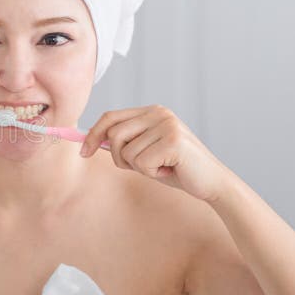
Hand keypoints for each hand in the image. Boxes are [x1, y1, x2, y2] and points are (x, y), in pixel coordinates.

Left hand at [80, 105, 232, 202]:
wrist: (211, 182)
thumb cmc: (175, 169)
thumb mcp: (144, 152)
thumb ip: (123, 143)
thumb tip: (91, 141)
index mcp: (151, 111)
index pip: (110, 116)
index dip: (93, 134)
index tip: (83, 152)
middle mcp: (159, 113)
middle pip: (114, 133)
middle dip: (119, 157)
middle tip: (142, 167)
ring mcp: (167, 125)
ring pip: (126, 151)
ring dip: (139, 167)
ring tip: (161, 167)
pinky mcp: (173, 141)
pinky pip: (141, 163)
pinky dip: (151, 173)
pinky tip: (169, 171)